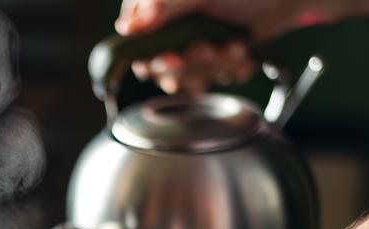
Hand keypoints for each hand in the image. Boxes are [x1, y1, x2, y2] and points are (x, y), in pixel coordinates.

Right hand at [116, 0, 320, 92]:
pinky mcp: (210, 64)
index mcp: (155, 13)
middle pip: (162, 70)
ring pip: (189, 79)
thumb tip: (127, 26)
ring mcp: (188, 50)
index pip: (136, 49)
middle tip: (208, 48)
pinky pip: (214, 80)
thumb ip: (163, 8)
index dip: (151, 60)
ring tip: (235, 45)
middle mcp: (167, 34)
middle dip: (191, 63)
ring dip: (216, 66)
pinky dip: (231, 68)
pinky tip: (242, 51)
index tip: (171, 58)